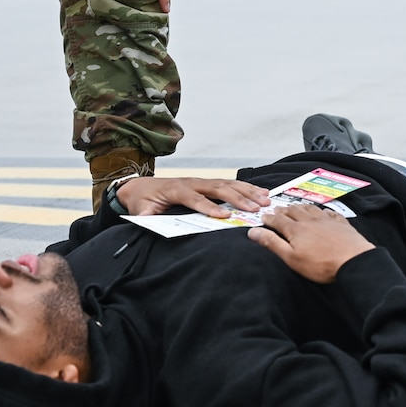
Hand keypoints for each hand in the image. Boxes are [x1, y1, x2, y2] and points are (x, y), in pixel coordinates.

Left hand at [115, 176, 270, 217]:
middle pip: (218, 188)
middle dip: (237, 198)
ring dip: (247, 191)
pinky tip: (261, 191)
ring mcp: (201, 180)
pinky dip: (246, 187)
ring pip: (227, 184)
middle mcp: (191, 182)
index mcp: (175, 189)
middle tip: (255, 208)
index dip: (209, 207)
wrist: (141, 186)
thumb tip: (150, 226)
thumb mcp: (140, 211)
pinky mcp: (207, 182)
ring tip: (264, 199)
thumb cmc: (143, 200)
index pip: (195, 198)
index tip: (224, 216)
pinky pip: (229, 183)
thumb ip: (146, 218)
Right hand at [249, 204, 375, 282]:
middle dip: (284, 210)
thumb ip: (272, 243)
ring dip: (301, 207)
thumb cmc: (320, 264)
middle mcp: (310, 221)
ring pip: (311, 209)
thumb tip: (253, 232)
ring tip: (296, 206)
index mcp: (296, 230)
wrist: (352, 260)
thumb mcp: (291, 257)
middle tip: (278, 209)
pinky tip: (323, 212)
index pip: (278, 220)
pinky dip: (323, 211)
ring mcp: (327, 221)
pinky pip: (330, 213)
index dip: (269, 218)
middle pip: (294, 211)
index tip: (263, 217)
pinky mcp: (341, 224)